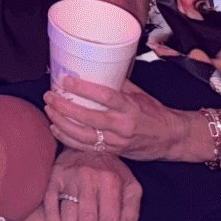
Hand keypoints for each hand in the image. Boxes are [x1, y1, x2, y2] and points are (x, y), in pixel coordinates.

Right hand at [41, 149, 142, 220]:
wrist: (87, 140)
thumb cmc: (111, 169)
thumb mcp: (131, 184)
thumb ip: (131, 209)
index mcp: (111, 182)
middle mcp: (90, 179)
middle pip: (88, 220)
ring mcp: (69, 177)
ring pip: (69, 213)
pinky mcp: (53, 176)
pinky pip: (50, 200)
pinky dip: (52, 218)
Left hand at [44, 73, 193, 163]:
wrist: (171, 139)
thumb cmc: (154, 113)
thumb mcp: (139, 94)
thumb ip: (118, 84)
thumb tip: (95, 68)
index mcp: (130, 107)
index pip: (104, 96)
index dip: (83, 89)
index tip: (66, 81)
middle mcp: (123, 125)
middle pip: (88, 118)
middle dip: (64, 107)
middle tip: (50, 96)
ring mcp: (117, 141)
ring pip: (83, 135)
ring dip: (62, 123)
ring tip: (49, 111)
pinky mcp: (113, 152)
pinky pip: (86, 147)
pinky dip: (68, 139)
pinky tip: (56, 129)